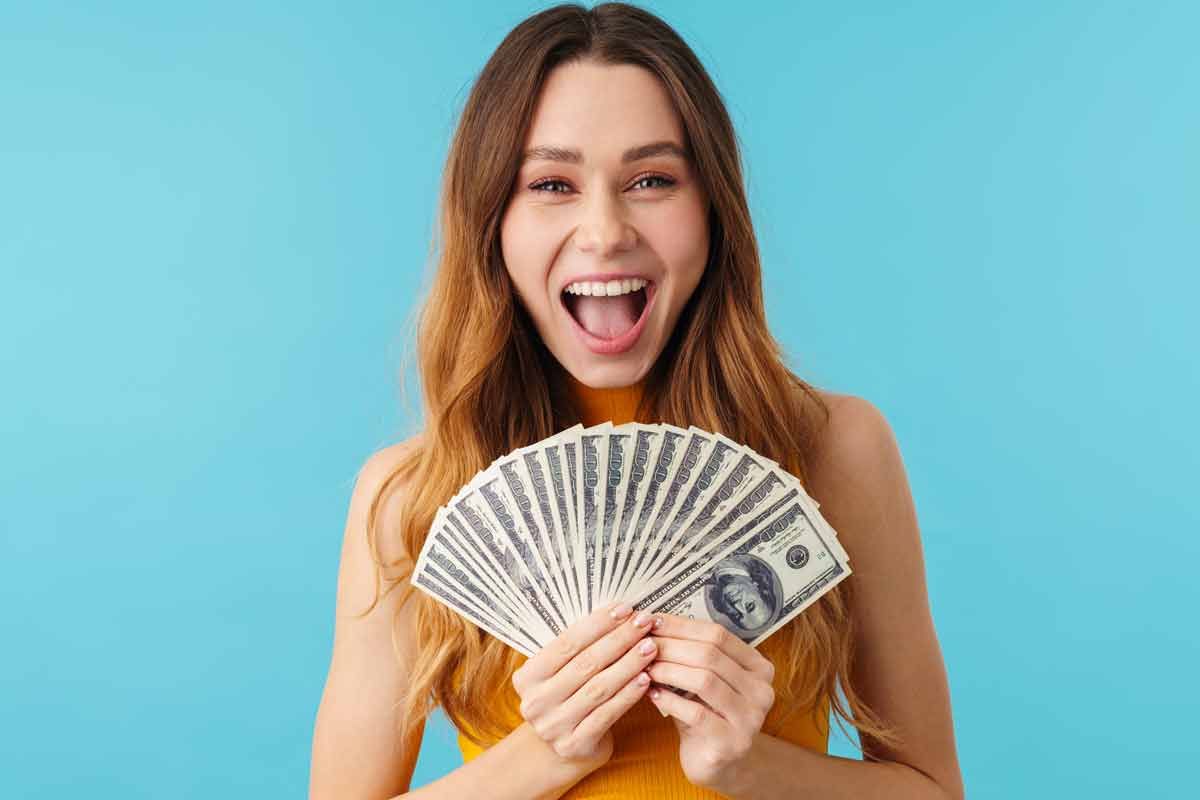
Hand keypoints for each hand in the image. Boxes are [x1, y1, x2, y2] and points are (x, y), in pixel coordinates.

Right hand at [511, 602, 659, 767]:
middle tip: (644, 622)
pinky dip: (628, 694)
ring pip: (598, 687)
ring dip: (628, 664)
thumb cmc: (566, 699)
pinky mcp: (574, 745)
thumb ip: (578, 649)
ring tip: (650, 647)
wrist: (559, 751)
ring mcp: (553, 725)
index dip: (598, 624)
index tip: (625, 609)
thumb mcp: (560, 674)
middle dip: (619, 639)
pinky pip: (607, 714)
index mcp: (527, 676)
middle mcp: (536, 701)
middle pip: (585, 663)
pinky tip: (646, 679)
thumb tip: (618, 613)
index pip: (566, 643)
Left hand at [644, 615, 775, 791]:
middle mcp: (761, 691)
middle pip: (710, 654)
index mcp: (759, 667)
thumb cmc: (707, 714)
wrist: (720, 764)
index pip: (719, 634)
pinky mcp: (731, 743)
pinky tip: (652, 694)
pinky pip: (696, 713)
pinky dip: (669, 700)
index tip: (652, 620)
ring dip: (669, 669)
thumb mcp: (705, 680)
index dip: (682, 625)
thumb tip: (652, 622)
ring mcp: (750, 718)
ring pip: (704, 680)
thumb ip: (691, 655)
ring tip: (646, 666)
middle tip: (643, 643)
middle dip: (671, 646)